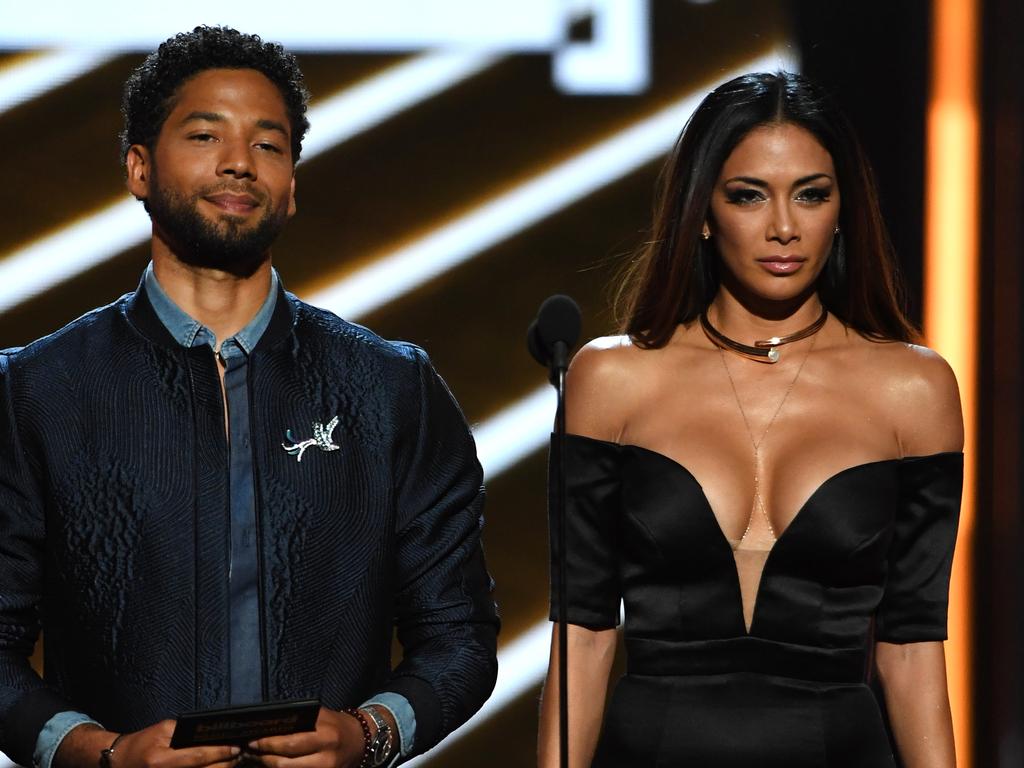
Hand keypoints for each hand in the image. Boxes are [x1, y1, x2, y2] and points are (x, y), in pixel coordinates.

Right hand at [57, 720, 239, 767]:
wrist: (120, 763)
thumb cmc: (142, 743)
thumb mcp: (162, 730)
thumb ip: (185, 731)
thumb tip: (211, 732)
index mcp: (162, 759)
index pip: (198, 756)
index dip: (220, 752)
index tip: (237, 747)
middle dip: (226, 764)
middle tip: (241, 754)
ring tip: (233, 762)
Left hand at [245, 708, 366, 767]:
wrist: (359, 741)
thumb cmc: (336, 725)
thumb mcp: (322, 717)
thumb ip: (300, 721)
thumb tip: (270, 725)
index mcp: (325, 734)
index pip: (291, 742)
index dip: (269, 744)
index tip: (253, 741)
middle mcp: (326, 756)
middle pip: (286, 763)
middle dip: (265, 757)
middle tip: (252, 751)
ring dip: (272, 766)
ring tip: (261, 759)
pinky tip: (276, 764)